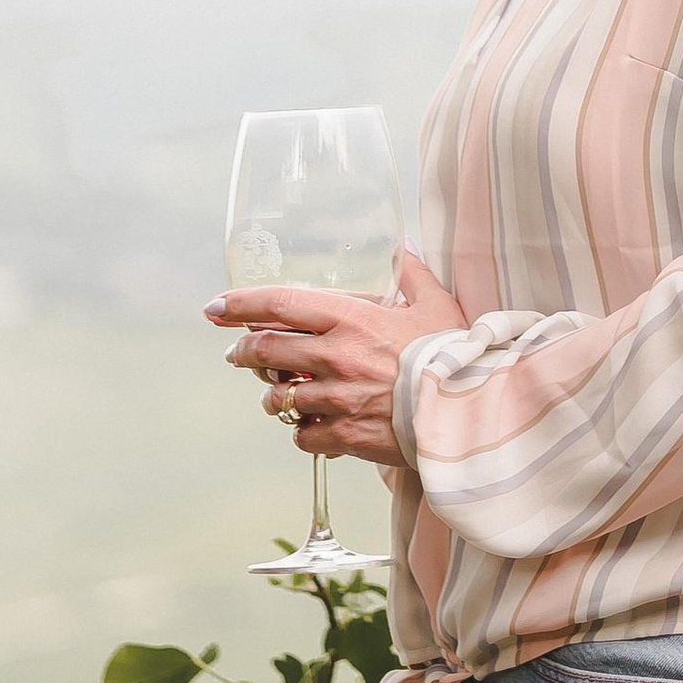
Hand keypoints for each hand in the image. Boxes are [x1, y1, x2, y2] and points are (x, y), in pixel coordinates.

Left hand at [205, 249, 462, 469]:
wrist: (466, 411)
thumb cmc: (451, 354)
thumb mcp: (435, 304)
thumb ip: (412, 273)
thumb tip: (405, 246)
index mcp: (350, 319)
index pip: (279, 305)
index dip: (240, 304)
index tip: (215, 307)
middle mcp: (333, 357)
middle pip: (264, 351)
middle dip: (243, 352)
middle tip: (238, 354)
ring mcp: (333, 399)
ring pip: (277, 398)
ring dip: (273, 396)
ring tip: (280, 396)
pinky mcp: (341, 435)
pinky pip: (301, 436)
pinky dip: (302, 431)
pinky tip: (313, 427)